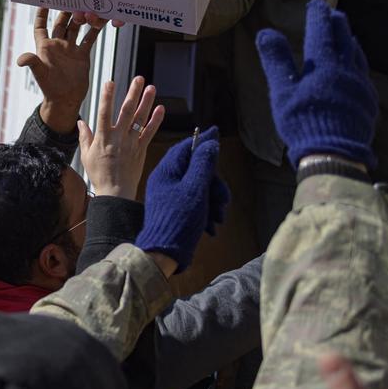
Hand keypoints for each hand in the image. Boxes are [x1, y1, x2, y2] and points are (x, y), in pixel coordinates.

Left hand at [18, 8, 109, 132]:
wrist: (65, 100)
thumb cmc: (49, 88)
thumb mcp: (40, 74)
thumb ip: (32, 63)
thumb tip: (21, 59)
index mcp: (44, 47)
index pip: (40, 25)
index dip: (41, 13)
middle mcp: (57, 44)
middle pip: (60, 22)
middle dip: (65, 10)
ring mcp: (70, 48)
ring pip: (76, 28)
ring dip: (82, 18)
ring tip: (89, 7)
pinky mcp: (82, 54)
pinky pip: (89, 38)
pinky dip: (95, 29)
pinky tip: (102, 20)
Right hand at [78, 76, 164, 198]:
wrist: (115, 192)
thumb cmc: (99, 174)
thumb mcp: (86, 155)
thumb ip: (85, 137)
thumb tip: (81, 123)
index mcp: (103, 138)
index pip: (104, 113)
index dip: (107, 97)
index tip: (109, 82)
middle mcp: (118, 138)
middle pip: (126, 111)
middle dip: (132, 93)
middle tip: (138, 78)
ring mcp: (131, 143)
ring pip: (140, 119)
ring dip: (146, 102)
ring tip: (151, 87)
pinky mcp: (141, 150)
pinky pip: (149, 132)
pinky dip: (155, 120)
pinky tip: (160, 109)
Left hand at [134, 127, 229, 272]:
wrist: (164, 255)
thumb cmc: (179, 220)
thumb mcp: (195, 189)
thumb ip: (203, 164)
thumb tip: (209, 143)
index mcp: (166, 172)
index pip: (185, 148)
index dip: (202, 141)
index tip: (217, 133)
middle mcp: (166, 181)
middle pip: (197, 170)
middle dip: (214, 184)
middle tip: (223, 200)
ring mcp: (170, 196)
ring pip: (200, 188)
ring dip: (214, 201)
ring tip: (218, 217)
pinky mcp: (176, 210)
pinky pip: (197, 203)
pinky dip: (207, 212)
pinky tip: (211, 226)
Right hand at [255, 0, 377, 169]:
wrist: (334, 151)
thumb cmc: (302, 120)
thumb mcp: (282, 91)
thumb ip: (276, 61)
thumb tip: (265, 33)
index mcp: (323, 64)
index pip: (322, 30)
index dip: (318, 14)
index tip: (316, 3)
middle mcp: (346, 69)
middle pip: (344, 38)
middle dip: (336, 23)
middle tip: (331, 14)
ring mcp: (360, 84)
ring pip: (356, 54)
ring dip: (349, 41)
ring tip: (345, 35)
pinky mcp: (367, 99)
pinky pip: (363, 72)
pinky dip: (357, 62)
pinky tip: (354, 67)